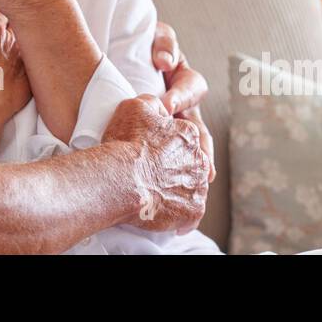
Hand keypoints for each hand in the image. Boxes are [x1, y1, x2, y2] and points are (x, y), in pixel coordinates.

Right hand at [0, 7, 31, 123]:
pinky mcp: (29, 80)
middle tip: (1, 37)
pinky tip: (16, 76)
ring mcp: (23, 60)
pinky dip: (27, 69)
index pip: (1, 10)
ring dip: (19, 48)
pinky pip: (32, 68)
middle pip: (18, 25)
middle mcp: (12, 42)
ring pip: (27, 46)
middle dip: (11, 27)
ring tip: (8, 58)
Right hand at [103, 95, 209, 233]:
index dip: (166, 147)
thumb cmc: (126, 143)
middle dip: (175, 170)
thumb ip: (153, 104)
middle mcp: (199, 159)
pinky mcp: (193, 210)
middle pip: (188, 165)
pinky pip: (191, 216)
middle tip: (154, 178)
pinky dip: (181, 218)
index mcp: (188, 133)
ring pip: (190, 189)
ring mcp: (198, 186)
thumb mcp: (135, 106)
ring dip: (178, 192)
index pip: (181, 139)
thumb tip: (161, 109)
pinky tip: (167, 217)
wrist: (122, 178)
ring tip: (158, 197)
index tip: (153, 155)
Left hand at [151, 21, 215, 182]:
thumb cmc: (141, 44)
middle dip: (202, 149)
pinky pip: (168, 157)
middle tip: (203, 165)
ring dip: (193, 165)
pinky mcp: (155, 140)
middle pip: (199, 130)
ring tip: (197, 183)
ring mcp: (171, 126)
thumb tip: (164, 63)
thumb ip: (164, 44)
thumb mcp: (155, 36)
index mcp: (184, 80)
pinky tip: (164, 187)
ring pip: (189, 148)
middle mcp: (182, 107)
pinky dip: (168, 172)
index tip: (166, 106)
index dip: (182, 97)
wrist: (115, 57)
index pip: (192, 88)